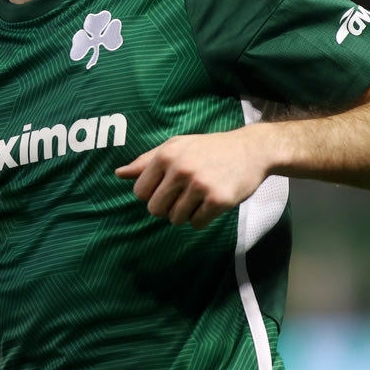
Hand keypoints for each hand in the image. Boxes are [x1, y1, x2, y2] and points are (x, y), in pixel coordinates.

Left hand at [115, 129, 269, 228]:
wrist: (250, 150)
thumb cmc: (208, 148)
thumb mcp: (176, 146)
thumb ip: (146, 161)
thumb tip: (119, 174)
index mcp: (166, 155)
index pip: (140, 192)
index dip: (152, 194)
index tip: (167, 188)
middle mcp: (181, 169)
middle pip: (155, 210)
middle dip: (167, 207)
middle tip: (184, 195)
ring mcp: (200, 185)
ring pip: (175, 219)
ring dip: (186, 213)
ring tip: (199, 197)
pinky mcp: (218, 200)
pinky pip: (197, 224)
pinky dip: (202, 218)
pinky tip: (211, 202)